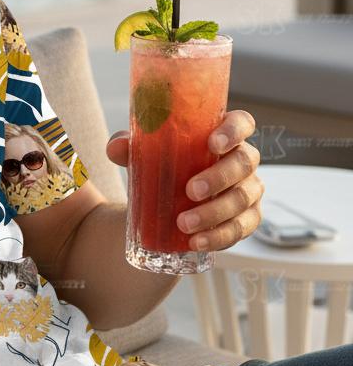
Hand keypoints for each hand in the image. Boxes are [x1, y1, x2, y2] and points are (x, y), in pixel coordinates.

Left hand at [106, 109, 264, 251]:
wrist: (163, 202)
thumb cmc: (162, 167)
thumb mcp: (143, 155)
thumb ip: (128, 147)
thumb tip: (117, 147)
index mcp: (223, 135)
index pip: (242, 123)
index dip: (234, 130)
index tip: (213, 143)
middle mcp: (242, 160)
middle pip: (245, 162)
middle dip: (219, 178)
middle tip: (190, 191)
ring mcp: (248, 189)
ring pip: (242, 199)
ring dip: (214, 213)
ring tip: (183, 223)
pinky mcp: (247, 218)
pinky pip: (241, 228)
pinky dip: (219, 237)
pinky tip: (196, 242)